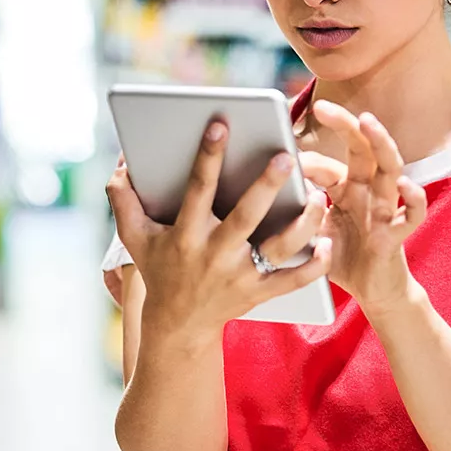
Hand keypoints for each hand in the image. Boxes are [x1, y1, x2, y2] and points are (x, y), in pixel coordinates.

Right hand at [107, 120, 330, 335]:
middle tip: (286, 157)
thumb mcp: (134, 237)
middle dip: (265, 186)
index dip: (208, 156)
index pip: (198, 189)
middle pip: (246, 216)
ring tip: (319, 195)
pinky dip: (314, 266)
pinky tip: (327, 243)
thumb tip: (122, 164)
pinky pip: (293, 280)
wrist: (178, 325)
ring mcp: (241, 275)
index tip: (221, 125)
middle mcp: (215, 254)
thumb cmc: (160, 270)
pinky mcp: (260, 293)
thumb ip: (123, 199)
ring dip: (303, 223)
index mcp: (186, 235)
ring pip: (279, 246)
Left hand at [301, 100, 428, 310]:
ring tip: (368, 123)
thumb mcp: (313, 230)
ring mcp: (386, 209)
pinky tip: (403, 186)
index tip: (282, 148)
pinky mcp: (397, 233)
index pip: (332, 160)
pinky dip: (412, 198)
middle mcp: (370, 192)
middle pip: (364, 149)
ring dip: (381, 143)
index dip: (308, 156)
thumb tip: (270, 189)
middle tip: (323, 106)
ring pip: (391, 168)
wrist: (371, 292)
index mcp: (349, 188)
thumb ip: (298, 210)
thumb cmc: (343, 257)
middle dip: (347, 125)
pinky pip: (412, 213)